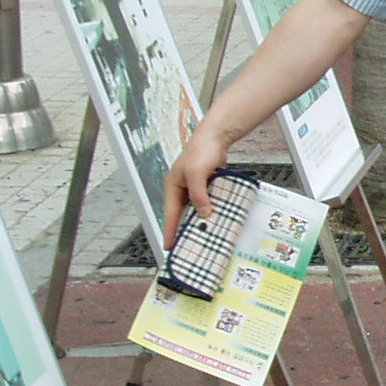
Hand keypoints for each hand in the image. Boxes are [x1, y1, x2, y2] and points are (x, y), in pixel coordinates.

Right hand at [163, 123, 234, 246]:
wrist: (216, 137)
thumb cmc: (201, 150)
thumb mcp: (197, 174)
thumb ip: (199, 195)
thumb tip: (204, 214)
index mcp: (173, 187)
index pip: (170, 214)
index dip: (170, 231)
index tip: (170, 246)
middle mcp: (181, 189)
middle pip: (182, 215)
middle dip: (184, 230)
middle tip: (187, 247)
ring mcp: (194, 188)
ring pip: (195, 210)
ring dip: (199, 222)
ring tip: (203, 238)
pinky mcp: (206, 187)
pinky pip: (206, 203)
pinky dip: (210, 212)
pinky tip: (216, 221)